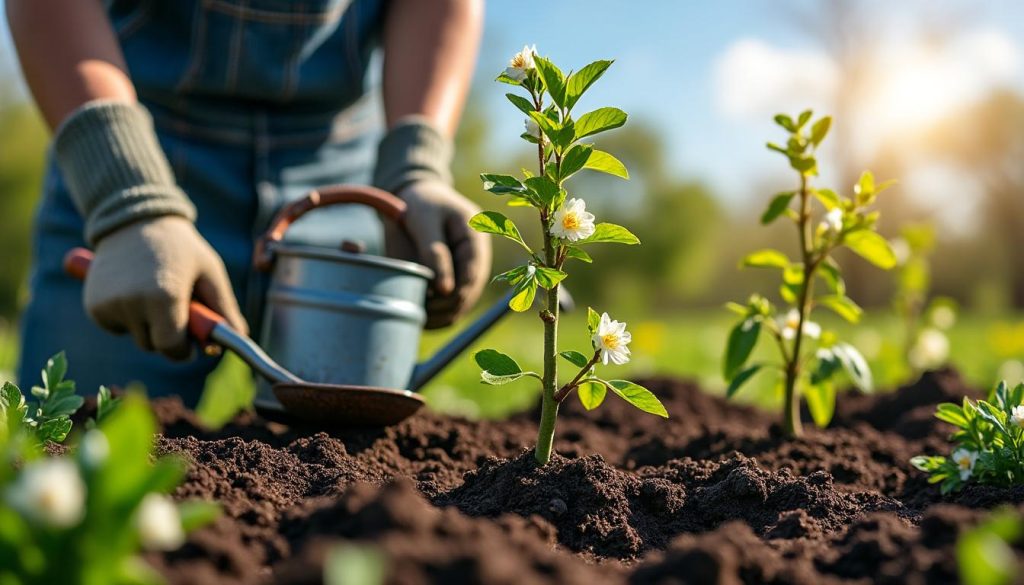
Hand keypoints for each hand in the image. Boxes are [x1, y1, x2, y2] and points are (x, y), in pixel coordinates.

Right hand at [83, 216, 246, 358]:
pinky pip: (116, 327)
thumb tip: (240, 338)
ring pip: (135, 336)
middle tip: (174, 306)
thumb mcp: (210, 273)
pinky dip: (127, 317)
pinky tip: (132, 290)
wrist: (136, 221)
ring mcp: (108, 304)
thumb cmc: (181, 249)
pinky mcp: (93, 305)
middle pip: (153, 345)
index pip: (172, 348)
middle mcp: (133, 302)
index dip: (184, 349)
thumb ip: (224, 309)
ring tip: (153, 290)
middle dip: (168, 335)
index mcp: (164, 296)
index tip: (190, 343)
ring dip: (147, 325)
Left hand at [386, 180, 490, 328]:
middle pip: (470, 293)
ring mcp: (467, 270)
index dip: (457, 292)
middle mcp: (476, 258)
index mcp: (475, 238)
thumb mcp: (424, 220)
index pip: (473, 273)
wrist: (417, 197)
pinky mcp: (455, 278)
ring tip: (419, 315)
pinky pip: (451, 304)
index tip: (435, 302)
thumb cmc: (421, 204)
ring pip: (462, 303)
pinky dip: (438, 314)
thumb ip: (434, 252)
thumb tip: (444, 289)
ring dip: (443, 314)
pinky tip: (421, 316)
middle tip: (421, 312)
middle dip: (448, 307)